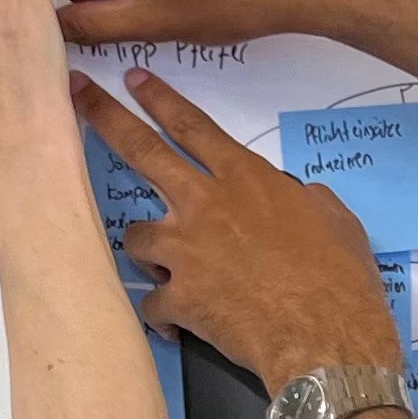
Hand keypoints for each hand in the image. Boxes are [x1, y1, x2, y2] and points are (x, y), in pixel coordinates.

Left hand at [77, 69, 400, 390]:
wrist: (328, 339)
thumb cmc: (341, 281)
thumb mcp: (334, 220)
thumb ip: (303, 200)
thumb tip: (296, 198)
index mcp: (247, 179)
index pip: (192, 126)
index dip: (158, 99)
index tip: (132, 79)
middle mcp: (207, 204)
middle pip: (143, 151)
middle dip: (105, 117)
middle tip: (76, 95)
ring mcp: (188, 250)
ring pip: (136, 237)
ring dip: (149, 252)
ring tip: (171, 271)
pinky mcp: (180, 298)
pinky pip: (153, 302)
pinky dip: (164, 315)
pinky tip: (180, 326)